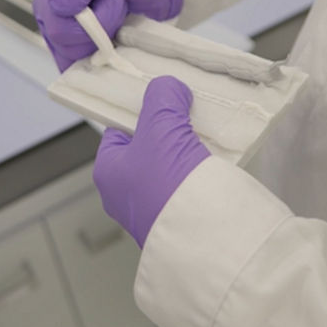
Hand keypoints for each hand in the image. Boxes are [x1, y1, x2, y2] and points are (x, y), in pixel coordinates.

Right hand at [32, 0, 182, 70]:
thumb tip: (58, 4)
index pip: (56, 21)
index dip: (86, 22)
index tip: (114, 2)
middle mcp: (51, 11)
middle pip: (65, 42)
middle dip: (101, 28)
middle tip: (119, 6)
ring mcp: (64, 34)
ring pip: (75, 57)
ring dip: (105, 40)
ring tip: (119, 17)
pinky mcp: (79, 51)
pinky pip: (82, 68)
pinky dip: (104, 60)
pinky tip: (118, 40)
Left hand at [93, 75, 210, 246]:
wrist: (200, 237)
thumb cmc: (166, 181)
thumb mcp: (161, 126)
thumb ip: (162, 99)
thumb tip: (169, 88)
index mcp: (108, 172)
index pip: (117, 133)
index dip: (139, 115)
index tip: (163, 104)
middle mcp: (124, 195)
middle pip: (146, 151)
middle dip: (168, 134)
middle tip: (190, 118)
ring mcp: (152, 212)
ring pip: (169, 170)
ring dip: (188, 154)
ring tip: (208, 137)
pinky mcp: (178, 222)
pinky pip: (187, 189)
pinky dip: (200, 175)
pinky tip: (218, 164)